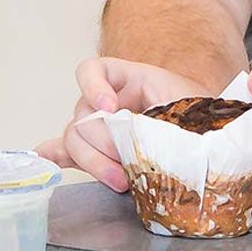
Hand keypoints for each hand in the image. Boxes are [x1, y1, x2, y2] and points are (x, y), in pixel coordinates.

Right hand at [33, 57, 208, 191]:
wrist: (201, 133)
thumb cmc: (194, 112)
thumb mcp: (184, 104)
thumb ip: (165, 112)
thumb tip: (158, 135)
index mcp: (125, 79)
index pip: (92, 70)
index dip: (93, 87)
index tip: (111, 109)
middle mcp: (103, 102)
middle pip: (82, 116)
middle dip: (102, 143)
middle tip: (126, 163)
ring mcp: (96, 127)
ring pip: (75, 140)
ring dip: (93, 162)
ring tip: (120, 180)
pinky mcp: (95, 151)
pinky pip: (66, 152)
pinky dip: (57, 158)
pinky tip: (50, 164)